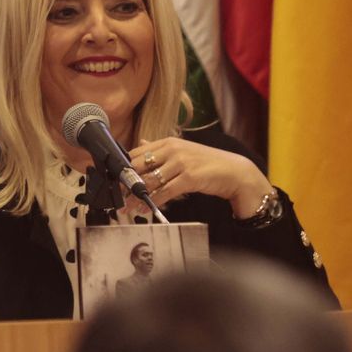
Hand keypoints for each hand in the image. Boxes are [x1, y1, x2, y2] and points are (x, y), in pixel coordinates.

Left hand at [125, 137, 269, 219]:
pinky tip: (145, 209)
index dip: (123, 168)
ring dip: (136, 195)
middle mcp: (172, 150)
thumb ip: (161, 149)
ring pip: (149, 180)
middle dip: (126, 182)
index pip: (136, 153)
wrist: (235, 172)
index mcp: (168, 142)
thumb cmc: (207, 163)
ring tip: (127, 205)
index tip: (116, 180)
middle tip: (117, 194)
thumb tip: (141, 143)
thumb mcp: (183, 151)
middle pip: (138, 166)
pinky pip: (164, 192)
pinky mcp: (189, 178)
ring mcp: (181, 163)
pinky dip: (153, 202)